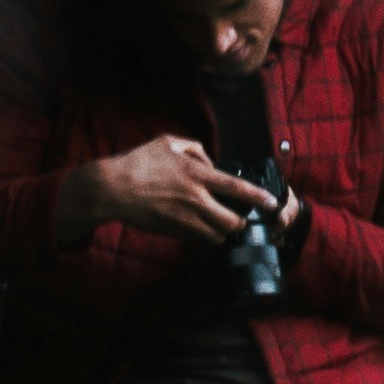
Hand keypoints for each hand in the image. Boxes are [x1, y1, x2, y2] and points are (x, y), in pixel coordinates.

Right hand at [62, 135, 275, 254]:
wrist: (111, 189)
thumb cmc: (138, 163)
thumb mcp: (168, 143)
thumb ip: (195, 150)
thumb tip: (210, 162)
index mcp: (196, 175)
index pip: (237, 188)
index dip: (258, 197)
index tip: (271, 203)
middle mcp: (194, 199)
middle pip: (232, 221)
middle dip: (240, 223)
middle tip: (239, 218)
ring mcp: (183, 219)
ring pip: (216, 236)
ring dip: (221, 232)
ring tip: (219, 224)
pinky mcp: (172, 232)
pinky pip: (197, 240)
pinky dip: (203, 237)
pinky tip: (199, 228)